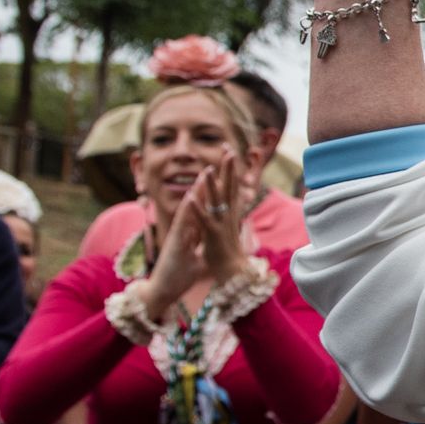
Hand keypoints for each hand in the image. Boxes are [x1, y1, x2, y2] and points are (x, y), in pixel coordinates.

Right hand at [142, 165, 213, 312]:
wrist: (162, 292)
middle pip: (198, 205)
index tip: (226, 181)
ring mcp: (179, 235)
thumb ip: (202, 249)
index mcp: (193, 234)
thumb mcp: (198, 260)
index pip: (205, 211)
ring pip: (189, 209)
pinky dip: (186, 211)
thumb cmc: (179, 276)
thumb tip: (210, 245)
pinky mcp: (174, 243)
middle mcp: (186, 230)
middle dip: (208, 186)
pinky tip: (190, 197)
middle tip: (217, 166)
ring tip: (205, 173)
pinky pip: (182, 224)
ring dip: (197, 191)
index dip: (215, 197)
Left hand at [195, 154, 251, 285]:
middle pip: (229, 188)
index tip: (230, 152)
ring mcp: (221, 225)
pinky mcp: (213, 236)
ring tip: (206, 169)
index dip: (231, 169)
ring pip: (216, 201)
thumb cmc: (228, 253)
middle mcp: (228, 216)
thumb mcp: (228, 230)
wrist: (232, 273)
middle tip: (228, 149)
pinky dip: (197, 208)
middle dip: (228, 169)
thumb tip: (234, 206)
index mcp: (230, 213)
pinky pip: (204, 220)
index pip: (232, 186)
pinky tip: (190, 198)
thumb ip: (228, 216)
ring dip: (211, 185)